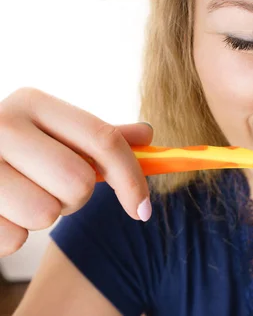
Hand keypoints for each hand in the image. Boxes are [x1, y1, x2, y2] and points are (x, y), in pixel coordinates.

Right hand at [0, 87, 152, 256]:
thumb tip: (148, 134)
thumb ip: (98, 138)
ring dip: (42, 215)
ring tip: (20, 196)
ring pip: (45, 214)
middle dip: (74, 197)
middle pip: (78, 183)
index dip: (132, 178)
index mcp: (33, 103)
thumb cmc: (15, 151)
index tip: (143, 210)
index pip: (103, 140)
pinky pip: (12, 239)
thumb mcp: (54, 134)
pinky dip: (11, 233)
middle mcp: (1, 123)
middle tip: (52, 188)